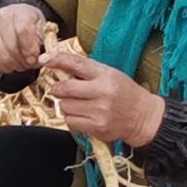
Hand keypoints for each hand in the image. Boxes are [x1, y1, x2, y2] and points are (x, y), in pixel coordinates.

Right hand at [0, 1, 49, 75]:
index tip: (35, 59)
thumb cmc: (31, 24)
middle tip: (31, 64)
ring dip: (15, 66)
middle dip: (24, 62)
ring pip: (2, 57)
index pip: (22, 31)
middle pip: (12, 47)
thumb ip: (46, 42)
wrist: (14, 19)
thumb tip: (44, 59)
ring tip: (23, 64)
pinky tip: (11, 64)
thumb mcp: (43, 27)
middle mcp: (1, 17)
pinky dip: (4, 68)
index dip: (30, 49)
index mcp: (20, 11)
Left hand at [44, 49, 165, 147]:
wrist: (142, 116)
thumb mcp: (109, 74)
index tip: (44, 59)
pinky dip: (71, 118)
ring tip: (79, 104)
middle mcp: (102, 92)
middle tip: (61, 89)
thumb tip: (58, 65)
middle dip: (58, 89)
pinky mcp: (97, 127)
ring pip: (65, 107)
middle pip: (65, 89)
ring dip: (66, 105)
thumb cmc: (123, 92)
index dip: (57, 60)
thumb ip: (86, 70)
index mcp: (105, 75)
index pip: (77, 64)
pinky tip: (83, 115)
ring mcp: (99, 112)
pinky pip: (70, 122)